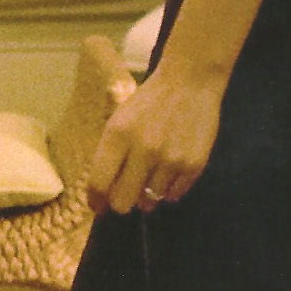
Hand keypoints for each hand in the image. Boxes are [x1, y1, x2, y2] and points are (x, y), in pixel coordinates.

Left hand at [87, 60, 223, 214]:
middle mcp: (143, 150)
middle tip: (124, 196)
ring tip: (151, 176)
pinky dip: (169, 190)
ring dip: (146, 195)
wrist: (190, 82)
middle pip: (123, 201)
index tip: (97, 207)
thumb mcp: (119, 120)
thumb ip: (109, 153)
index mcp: (118, 135)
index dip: (96, 201)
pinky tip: (168, 173)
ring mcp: (170, 159)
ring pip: (149, 201)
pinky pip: (174, 195)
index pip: (99, 183)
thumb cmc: (149, 102)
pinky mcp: (194, 165)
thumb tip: (102, 191)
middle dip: (120, 203)